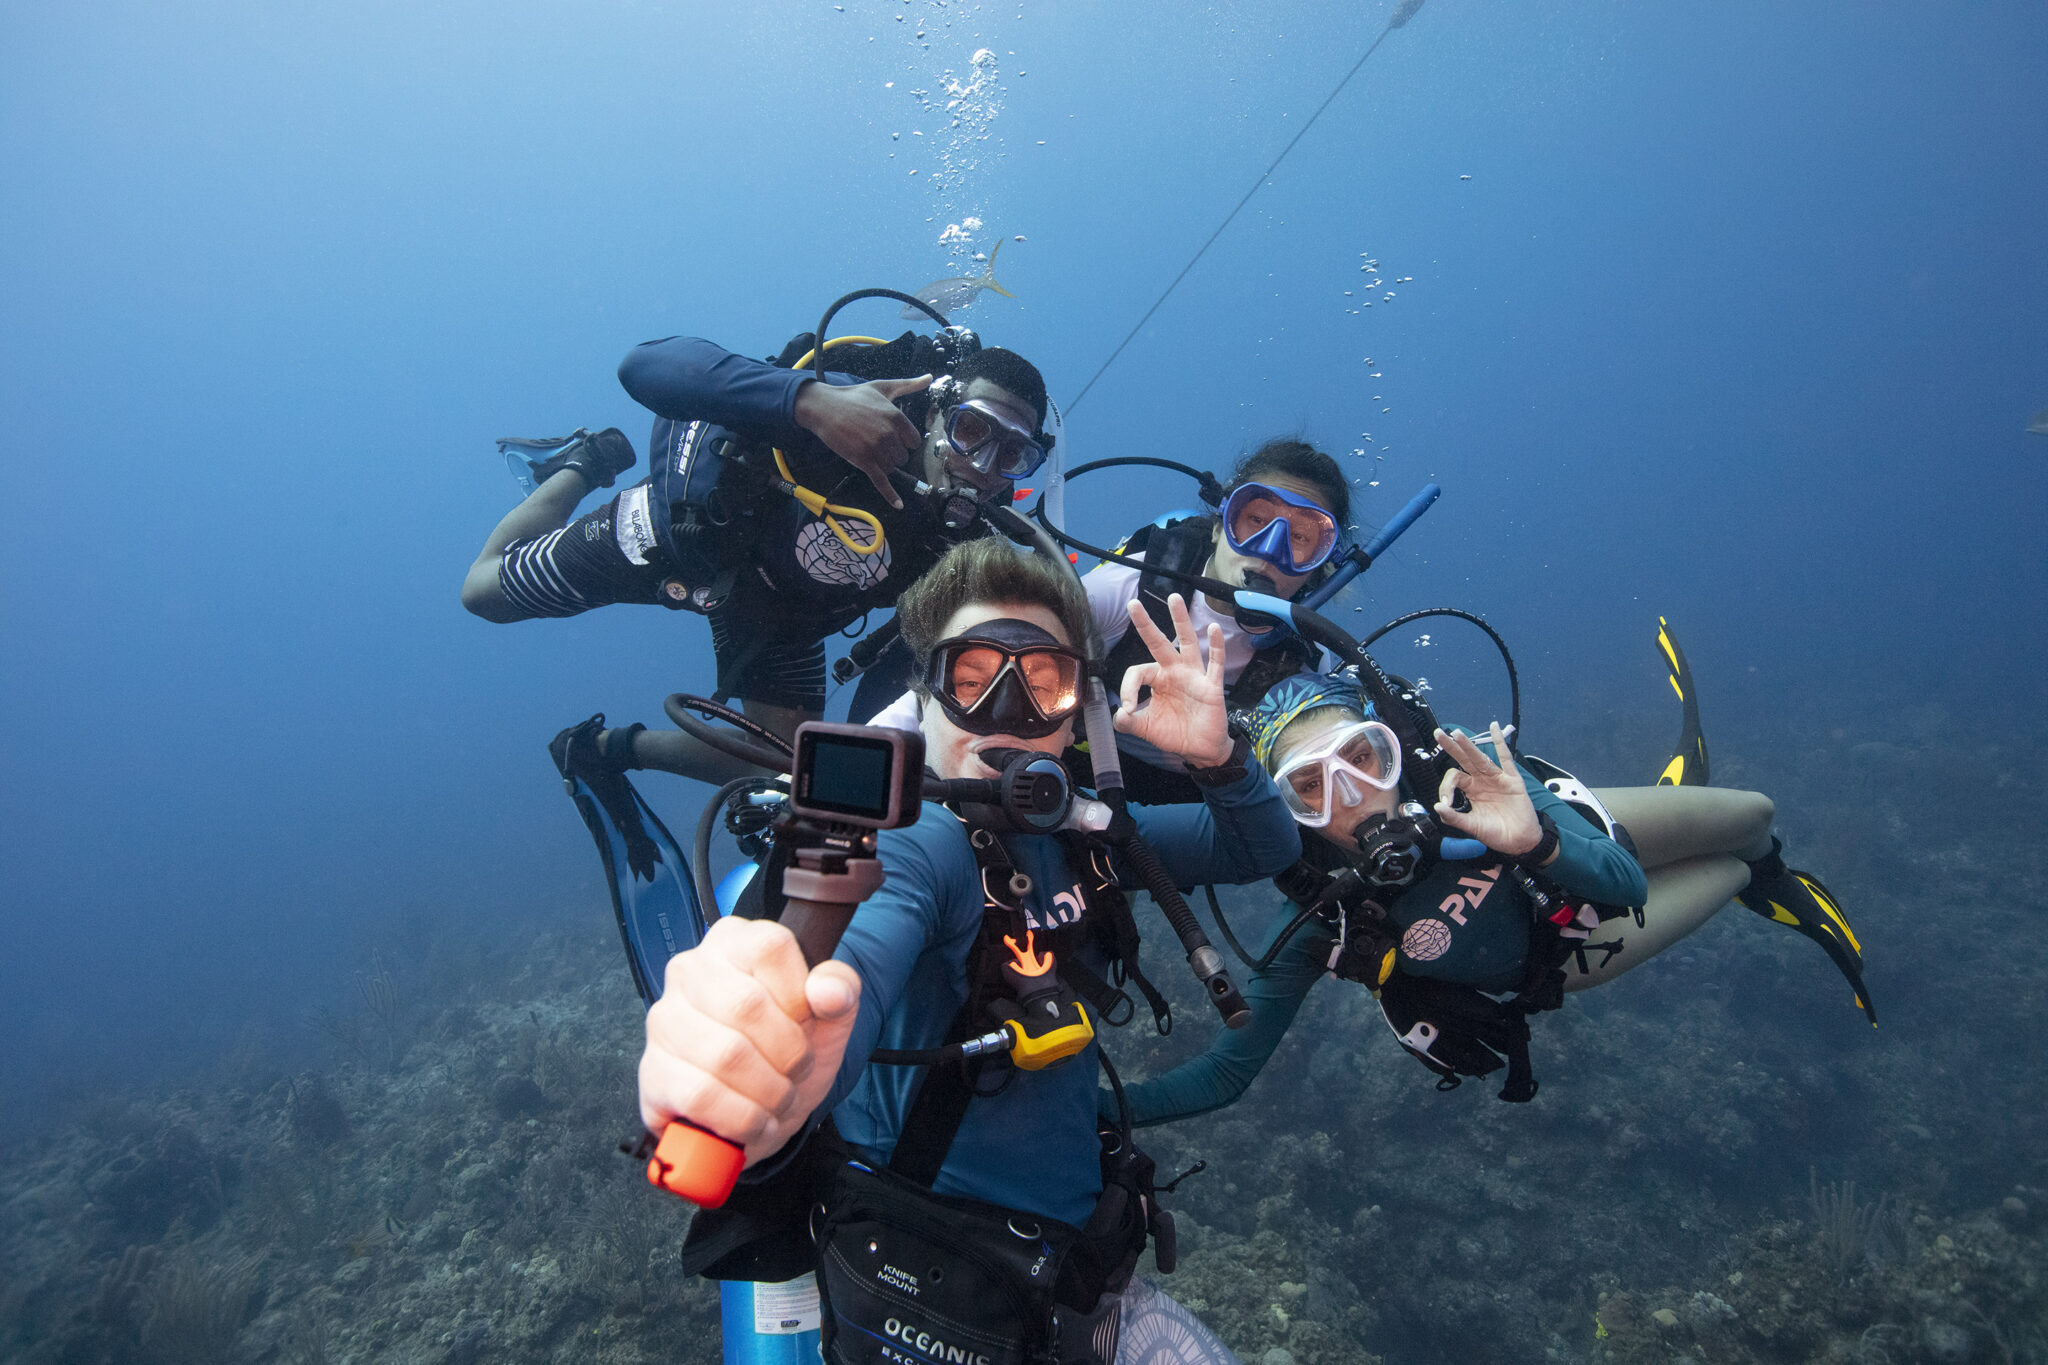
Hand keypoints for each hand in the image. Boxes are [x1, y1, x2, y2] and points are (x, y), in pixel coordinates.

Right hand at [637, 916, 860, 1166]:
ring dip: (769, 1091)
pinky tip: (754, 1120)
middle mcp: (690, 970)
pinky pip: (701, 1095)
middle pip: (747, 1006)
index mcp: (734, 941)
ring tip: (779, 1098)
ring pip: (725, 1055)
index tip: (806, 1022)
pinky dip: (741, 1118)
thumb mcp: (829, 1016)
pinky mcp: (652, 1072)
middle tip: (797, 1071)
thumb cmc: (788, 1050)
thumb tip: (828, 990)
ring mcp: (664, 1020)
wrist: (759, 1109)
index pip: (769, 947)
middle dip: (788, 1052)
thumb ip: (841, 989)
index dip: (799, 995)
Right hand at [793, 374, 934, 508]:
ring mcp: (876, 448)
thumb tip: (930, 376)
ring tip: (867, 447)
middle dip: (891, 452)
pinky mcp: (864, 461)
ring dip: (883, 462)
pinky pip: (882, 481)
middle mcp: (889, 433)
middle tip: (873, 439)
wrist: (824, 407)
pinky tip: (899, 505)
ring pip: (892, 467)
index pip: (914, 441)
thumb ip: (908, 385)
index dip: (903, 441)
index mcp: (896, 417)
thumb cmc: (854, 396)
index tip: (889, 435)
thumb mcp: (883, 387)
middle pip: (903, 456)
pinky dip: (890, 495)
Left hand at [1112, 594, 1231, 768]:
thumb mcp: (1145, 729)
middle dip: (1146, 624)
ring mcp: (1194, 675)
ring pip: (1187, 643)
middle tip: (1133, 604)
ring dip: (1181, 621)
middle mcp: (1174, 671)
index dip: (1128, 689)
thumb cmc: (1174, 733)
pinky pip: (1215, 662)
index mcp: (1157, 679)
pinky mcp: (1211, 685)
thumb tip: (1119, 715)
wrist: (1200, 749)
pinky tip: (1212, 628)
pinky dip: (1216, 646)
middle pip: (1158, 643)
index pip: (1138, 672)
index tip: (1129, 710)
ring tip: (1174, 598)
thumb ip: (1128, 722)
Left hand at [1433, 724, 1542, 856]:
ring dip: (1468, 745)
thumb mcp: (1471, 826)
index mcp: (1471, 790)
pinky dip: (1500, 742)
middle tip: (1437, 734)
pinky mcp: (1512, 780)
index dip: (1446, 787)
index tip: (1446, 802)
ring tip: (1457, 733)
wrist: (1519, 841)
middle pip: (1463, 760)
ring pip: (1480, 758)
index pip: (1454, 778)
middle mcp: (1482, 781)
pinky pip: (1506, 758)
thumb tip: (1437, 807)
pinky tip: (1493, 727)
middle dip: (1450, 747)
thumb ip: (1454, 818)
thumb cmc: (1496, 834)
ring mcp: (1497, 778)